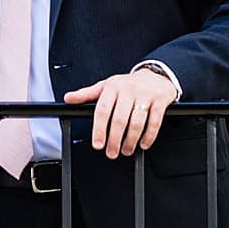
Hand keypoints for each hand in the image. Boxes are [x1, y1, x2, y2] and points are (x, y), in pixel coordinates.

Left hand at [63, 69, 179, 156]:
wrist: (155, 75)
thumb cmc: (127, 85)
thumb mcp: (106, 86)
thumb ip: (86, 94)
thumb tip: (68, 98)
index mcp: (112, 87)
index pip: (103, 110)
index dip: (99, 130)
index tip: (97, 145)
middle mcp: (129, 89)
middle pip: (120, 119)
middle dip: (115, 140)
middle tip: (111, 152)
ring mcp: (145, 94)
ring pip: (137, 122)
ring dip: (130, 141)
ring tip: (126, 150)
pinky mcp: (160, 100)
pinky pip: (154, 122)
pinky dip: (148, 136)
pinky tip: (143, 144)